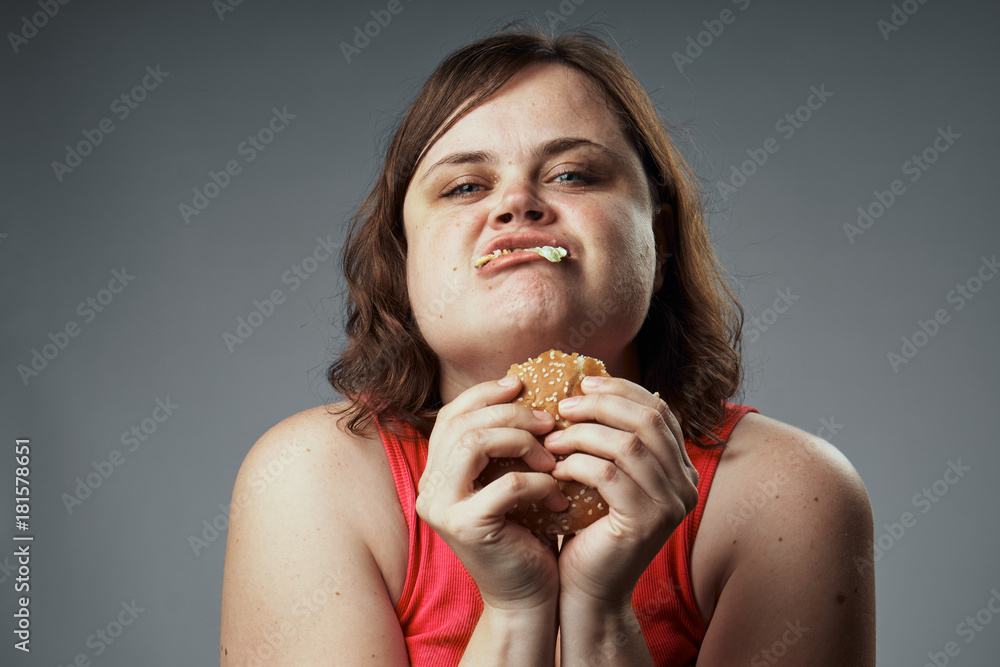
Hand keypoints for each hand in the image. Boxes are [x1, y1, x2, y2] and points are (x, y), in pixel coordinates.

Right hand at [415, 376, 569, 611]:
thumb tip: (525, 386)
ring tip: (552, 457)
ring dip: (522, 442)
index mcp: (436, 472)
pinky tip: (558, 493)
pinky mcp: (466, 528)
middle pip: (464, 424)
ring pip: (475, 444)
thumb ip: (505, 443)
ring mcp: (441, 508)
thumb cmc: (526, 534)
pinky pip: (507, 485)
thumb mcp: (511, 479)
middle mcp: (429, 487)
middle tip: (549, 421)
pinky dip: (539, 482)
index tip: (521, 384)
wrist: (528, 596)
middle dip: (512, 414)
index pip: (451, 415)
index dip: (485, 394)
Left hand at [543, 376, 698, 607]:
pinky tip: (556, 468)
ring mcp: (671, 505)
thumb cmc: (589, 530)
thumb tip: (584, 387)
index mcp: (681, 468)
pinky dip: (578, 464)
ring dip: (582, 435)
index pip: (659, 410)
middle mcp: (686, 484)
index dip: (620, 390)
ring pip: (627, 445)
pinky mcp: (646, 522)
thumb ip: (610, 439)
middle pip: (647, 421)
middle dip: (600, 405)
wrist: (588, 590)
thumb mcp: (605, 477)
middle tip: (562, 407)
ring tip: (551, 439)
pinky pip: (609, 475)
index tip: (582, 384)